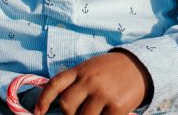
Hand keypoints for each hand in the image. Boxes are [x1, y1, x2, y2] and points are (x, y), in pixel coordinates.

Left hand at [33, 50, 151, 114]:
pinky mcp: (117, 106)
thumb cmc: (111, 70)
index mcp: (81, 70)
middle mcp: (90, 80)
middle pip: (67, 105)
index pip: (55, 84)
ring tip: (93, 113)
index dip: (43, 100)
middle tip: (77, 113)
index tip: (38, 113)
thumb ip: (76, 81)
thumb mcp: (91, 68)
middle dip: (68, 114)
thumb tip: (60, 104)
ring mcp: (104, 93)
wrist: (139, 66)